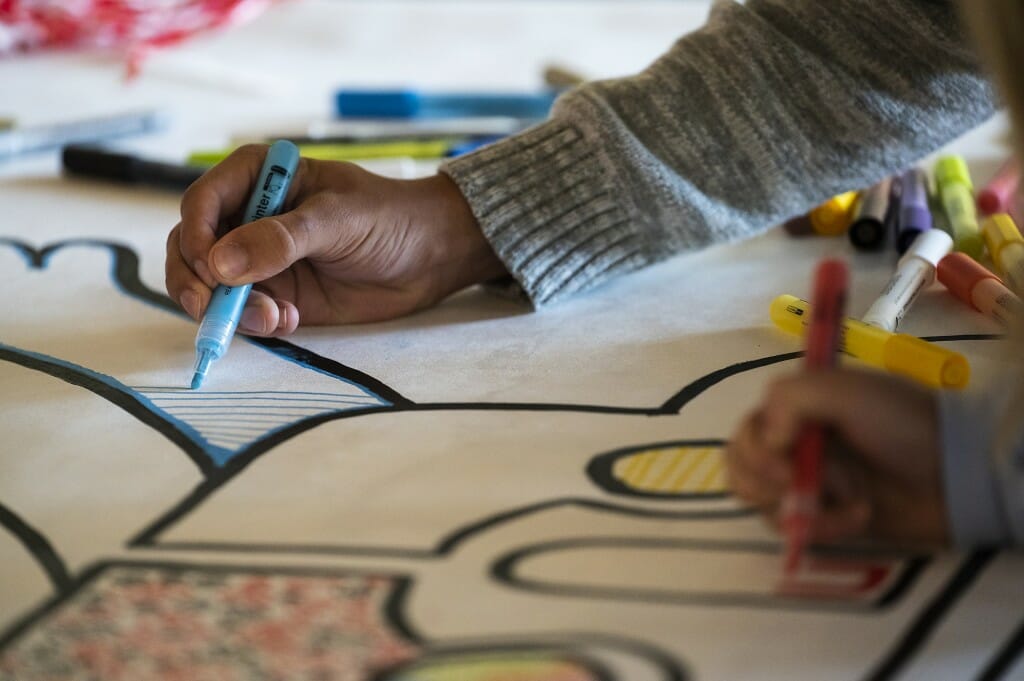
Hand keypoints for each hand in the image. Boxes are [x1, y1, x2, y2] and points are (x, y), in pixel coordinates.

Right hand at [166, 144, 507, 335]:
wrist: (430, 257)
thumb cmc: (388, 218)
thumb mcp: (336, 220)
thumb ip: (280, 239)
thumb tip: (220, 264)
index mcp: (258, 177)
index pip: (202, 204)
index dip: (195, 237)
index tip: (211, 270)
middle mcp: (248, 217)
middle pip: (191, 248)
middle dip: (197, 282)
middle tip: (212, 309)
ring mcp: (259, 259)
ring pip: (212, 287)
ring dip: (229, 309)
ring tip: (272, 319)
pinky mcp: (278, 295)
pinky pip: (245, 313)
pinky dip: (256, 323)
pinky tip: (289, 322)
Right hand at [725, 367, 947, 546]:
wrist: (953, 478)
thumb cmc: (901, 425)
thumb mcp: (846, 390)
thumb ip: (790, 398)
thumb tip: (767, 441)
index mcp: (794, 409)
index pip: (745, 432)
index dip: (758, 451)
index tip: (789, 458)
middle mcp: (793, 445)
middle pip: (741, 469)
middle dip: (770, 482)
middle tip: (805, 486)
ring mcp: (806, 484)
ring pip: (762, 503)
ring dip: (800, 505)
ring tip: (844, 501)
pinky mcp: (822, 519)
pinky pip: (793, 531)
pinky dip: (821, 527)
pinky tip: (855, 519)